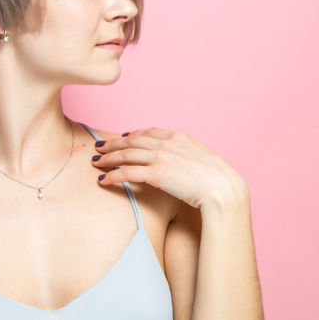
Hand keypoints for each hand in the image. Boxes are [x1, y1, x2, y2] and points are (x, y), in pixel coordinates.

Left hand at [92, 128, 246, 208]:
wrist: (222, 187)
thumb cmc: (217, 177)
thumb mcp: (202, 156)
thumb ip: (186, 153)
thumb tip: (180, 160)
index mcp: (179, 136)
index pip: (149, 132)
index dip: (132, 135)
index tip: (123, 137)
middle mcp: (167, 143)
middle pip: (132, 140)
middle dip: (114, 144)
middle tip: (100, 147)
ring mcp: (161, 158)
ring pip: (126, 154)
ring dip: (108, 158)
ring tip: (96, 162)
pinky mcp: (157, 174)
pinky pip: (128, 172)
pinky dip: (113, 175)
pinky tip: (104, 180)